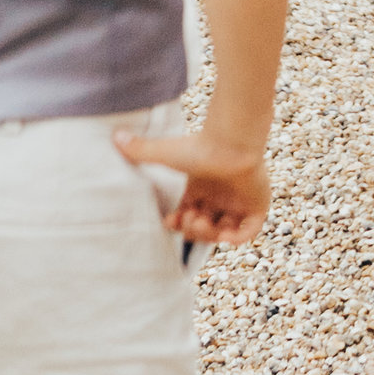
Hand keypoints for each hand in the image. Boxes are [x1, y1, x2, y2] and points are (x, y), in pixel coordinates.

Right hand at [114, 115, 273, 243]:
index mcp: (200, 189)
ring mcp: (239, 202)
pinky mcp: (258, 205)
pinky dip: (237, 238)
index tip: (170, 220)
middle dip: (193, 231)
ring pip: (224, 232)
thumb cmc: (201, 147)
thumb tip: (115, 136)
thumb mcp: (166, 153)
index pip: (187, 216)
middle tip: (191, 219)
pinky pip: (249, 231)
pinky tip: (225, 234)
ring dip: (211, 235)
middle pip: (204, 227)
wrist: (232, 142)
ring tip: (206, 222)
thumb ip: (141, 150)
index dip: (178, 224)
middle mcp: (219, 197)